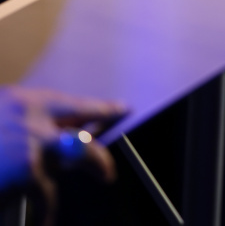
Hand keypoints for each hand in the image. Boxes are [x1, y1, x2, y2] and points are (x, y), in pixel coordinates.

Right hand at [0, 86, 127, 224]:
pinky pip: (45, 196)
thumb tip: (50, 136)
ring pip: (72, 163)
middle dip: (98, 158)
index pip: (76, 103)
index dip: (103, 108)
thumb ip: (23, 123)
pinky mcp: (29, 172)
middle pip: (83, 136)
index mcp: (30, 101)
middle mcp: (38, 120)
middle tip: (106, 174)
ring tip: (48, 215)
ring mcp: (35, 146)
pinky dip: (43, 213)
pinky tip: (42, 222)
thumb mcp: (1, 116)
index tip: (124, 109)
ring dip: (61, 189)